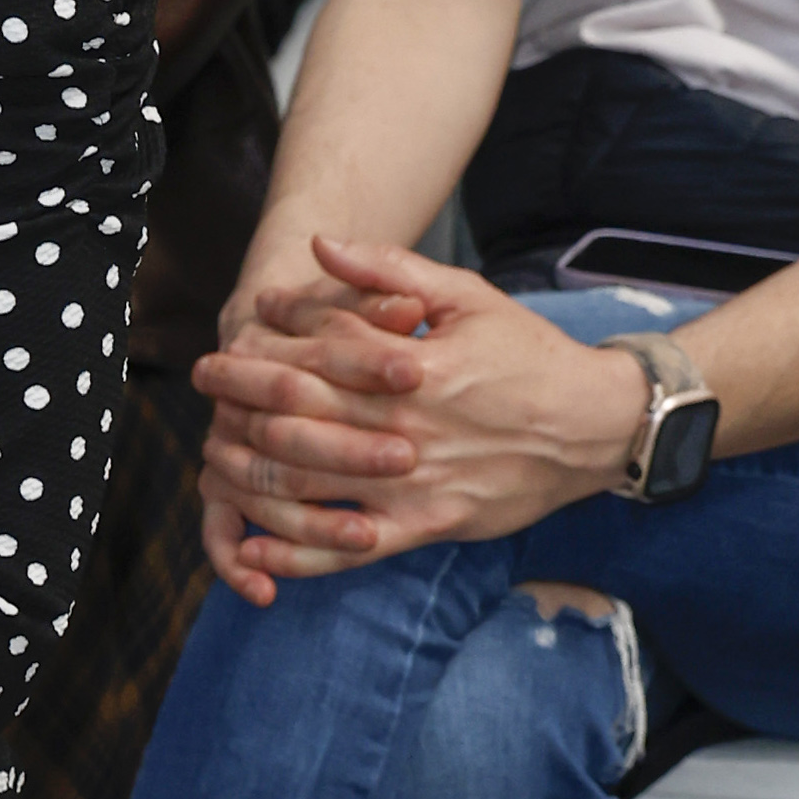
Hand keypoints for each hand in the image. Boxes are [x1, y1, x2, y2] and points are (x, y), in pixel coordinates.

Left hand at [194, 237, 648, 601]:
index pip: (317, 351)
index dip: (265, 342)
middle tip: (202, 387)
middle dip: (239, 398)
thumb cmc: (528, 354)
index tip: (230, 337)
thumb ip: (389, 270)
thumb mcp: (466, 295)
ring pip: (310, 481)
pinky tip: (255, 548)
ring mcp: (413, 482)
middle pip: (298, 413)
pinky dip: (299, 551)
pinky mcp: (427, 525)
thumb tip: (319, 246)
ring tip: (212, 454)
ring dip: (250, 470)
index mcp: (412, 364)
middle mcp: (405, 425)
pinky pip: (350, 547)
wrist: (595, 426)